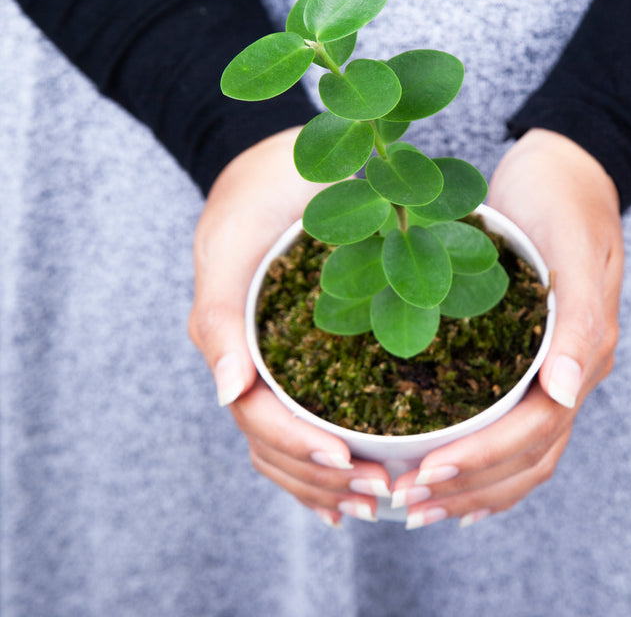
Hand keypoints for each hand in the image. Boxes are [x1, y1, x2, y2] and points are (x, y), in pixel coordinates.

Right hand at [188, 128, 391, 525]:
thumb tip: (228, 393)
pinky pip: (318, 406)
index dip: (299, 448)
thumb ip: (220, 316)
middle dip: (325, 477)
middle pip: (278, 443)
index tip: (350, 463)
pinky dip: (336, 445)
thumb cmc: (251, 198)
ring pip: (295, 437)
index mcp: (232, 344)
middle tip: (385, 491)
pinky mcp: (313, 344)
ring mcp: (283, 357)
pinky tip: (366, 469)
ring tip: (384, 493)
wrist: (281, 162)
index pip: (259, 418)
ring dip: (333, 476)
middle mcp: (256, 361)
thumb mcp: (229, 245)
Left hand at [391, 129, 623, 528]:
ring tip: (415, 502)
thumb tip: (567, 392)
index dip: (482, 460)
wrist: (567, 167)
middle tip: (404, 503)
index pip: (536, 431)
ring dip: (472, 485)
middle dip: (468, 486)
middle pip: (527, 456)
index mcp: (583, 353)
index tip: (422, 474)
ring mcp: (549, 365)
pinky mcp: (526, 351)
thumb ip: (578, 320)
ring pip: (521, 450)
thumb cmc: (565, 200)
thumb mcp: (574, 246)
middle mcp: (569, 371)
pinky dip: (481, 457)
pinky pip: (510, 419)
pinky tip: (443, 469)